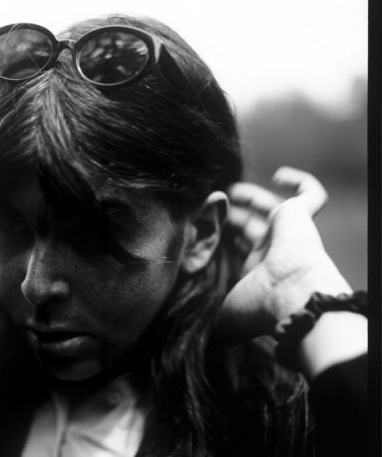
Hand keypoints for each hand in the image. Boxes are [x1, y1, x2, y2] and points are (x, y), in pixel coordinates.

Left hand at [217, 167, 351, 341]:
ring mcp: (288, 235)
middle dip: (232, 216)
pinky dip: (301, 181)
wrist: (293, 300)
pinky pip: (311, 194)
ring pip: (273, 208)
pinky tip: (280, 175)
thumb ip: (210, 320)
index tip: (200, 229)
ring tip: (230, 189)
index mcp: (257, 275)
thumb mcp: (225, 318)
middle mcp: (274, 254)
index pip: (240, 251)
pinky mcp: (301, 218)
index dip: (223, 238)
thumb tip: (197, 334)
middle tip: (210, 206)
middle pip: (252, 227)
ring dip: (252, 197)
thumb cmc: (260, 310)